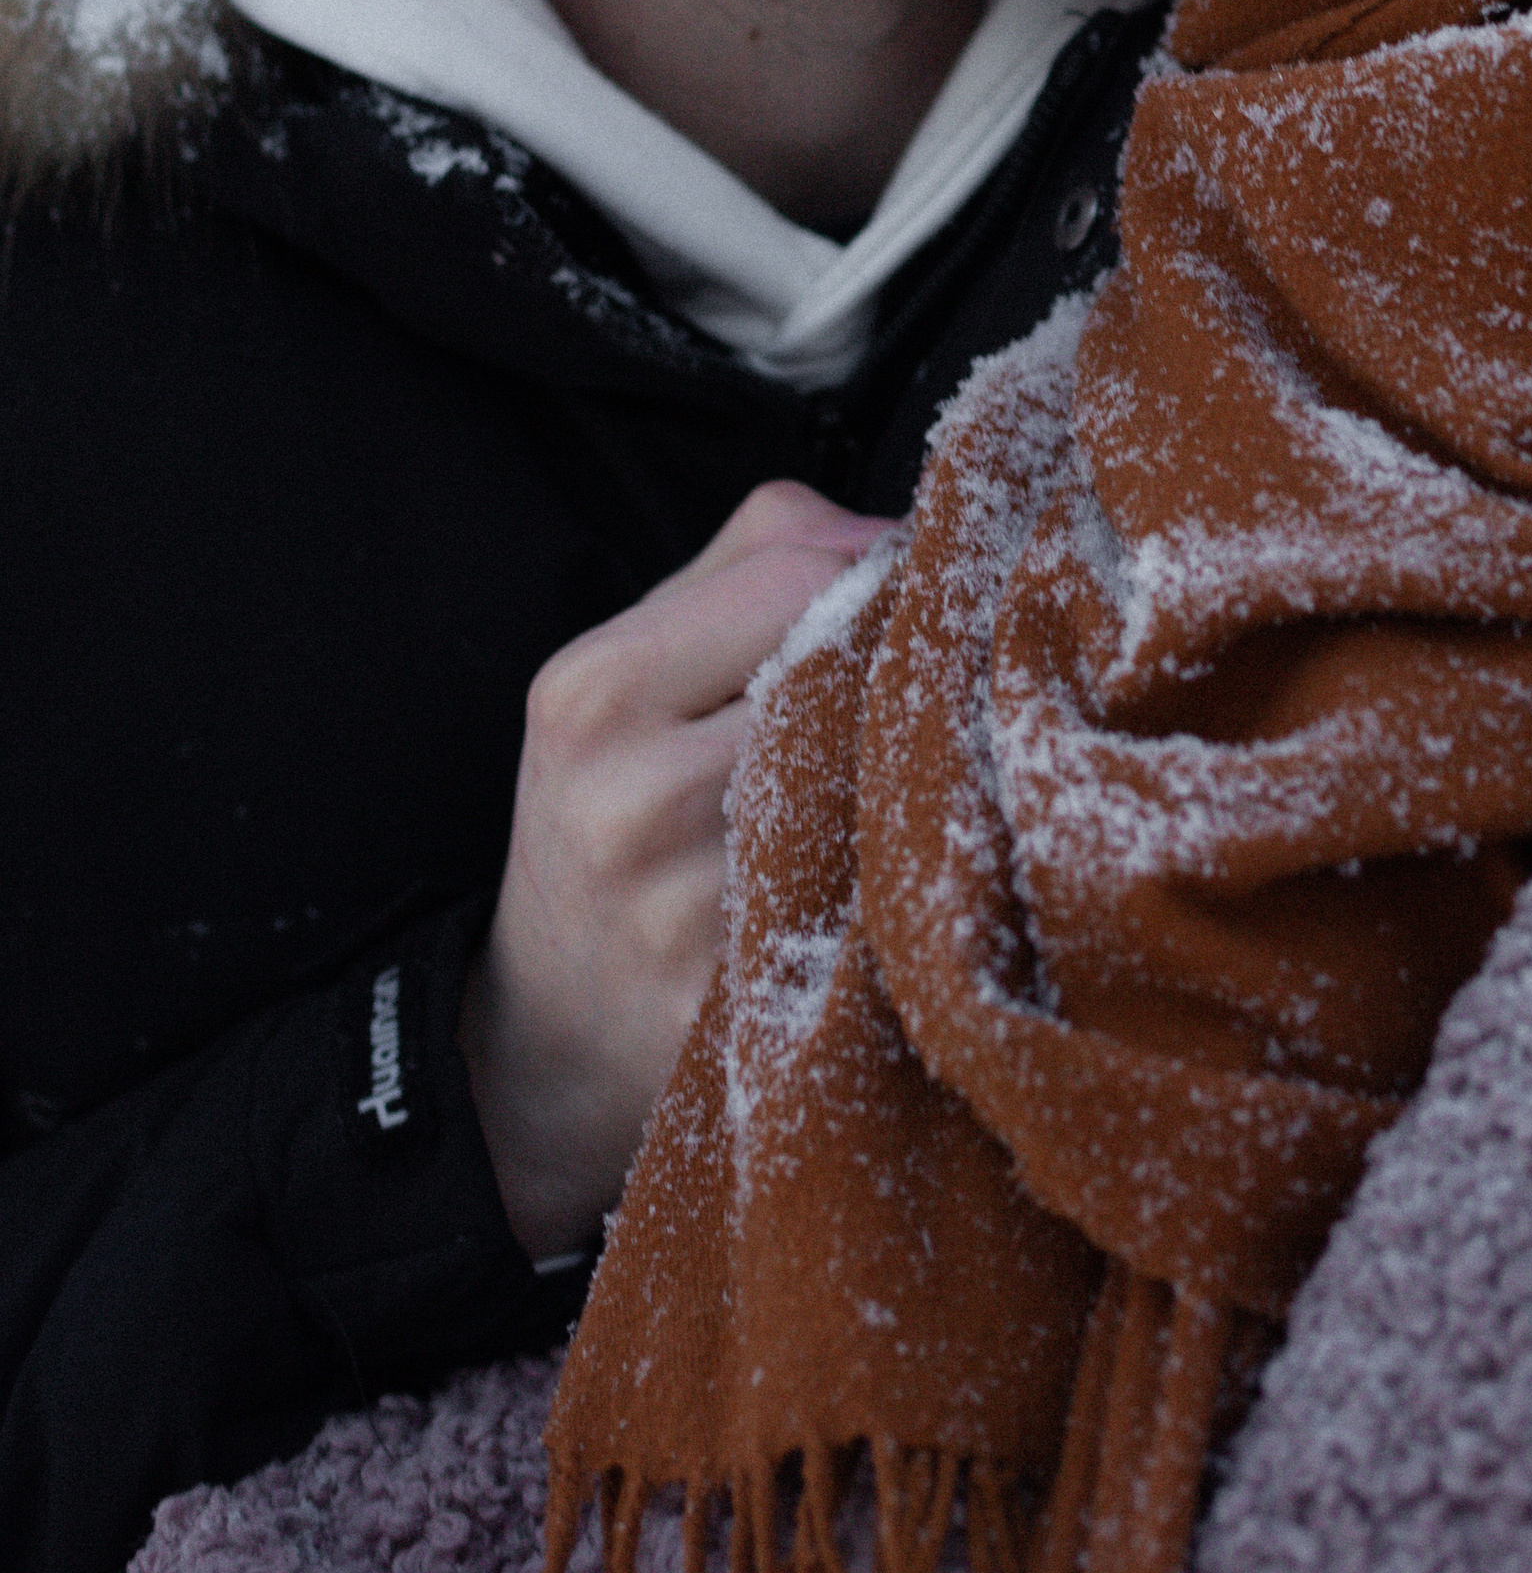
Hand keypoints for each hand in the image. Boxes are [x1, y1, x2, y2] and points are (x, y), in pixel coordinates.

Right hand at [458, 477, 890, 1261]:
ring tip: (919, 777)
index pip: (804, 570)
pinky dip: (915, 871)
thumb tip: (902, 533)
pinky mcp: (750, 1008)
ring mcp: (690, 917)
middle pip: (859, 670)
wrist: (548, 1040)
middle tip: (941, 686)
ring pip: (887, 782)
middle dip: (915, 665)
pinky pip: (885, 899)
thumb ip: (755, 562)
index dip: (882, 570)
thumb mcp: (627, 672)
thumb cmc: (614, 817)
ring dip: (926, 770)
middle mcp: (633, 799)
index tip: (909, 595)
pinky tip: (906, 870)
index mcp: (592, 692)